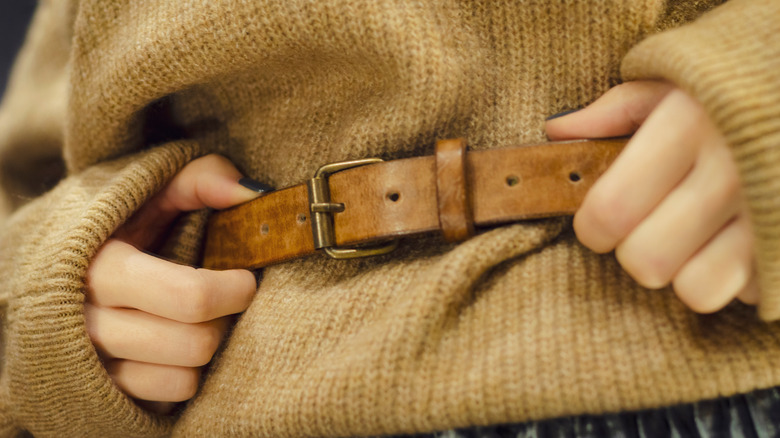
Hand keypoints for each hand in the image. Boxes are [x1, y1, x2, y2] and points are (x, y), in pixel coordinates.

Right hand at [85, 155, 261, 412]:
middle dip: (223, 320)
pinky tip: (178, 346)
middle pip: (195, 343)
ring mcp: (93, 365)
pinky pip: (170, 395)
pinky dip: (185, 375)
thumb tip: (251, 193)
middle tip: (224, 301)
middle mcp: (88, 323)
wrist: (62, 274)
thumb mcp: (150, 194)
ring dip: (205, 349)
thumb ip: (199, 180)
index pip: (190, 297)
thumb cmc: (122, 228)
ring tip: (199, 321)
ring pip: (185, 376)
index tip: (244, 278)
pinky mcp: (105, 393)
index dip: (233, 290)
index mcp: (100, 267)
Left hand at [546, 81, 757, 312]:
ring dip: (687, 272)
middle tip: (653, 226)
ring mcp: (774, 215)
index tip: (603, 218)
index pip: (608, 212)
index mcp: (688, 126)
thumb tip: (558, 133)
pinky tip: (743, 242)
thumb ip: (617, 108)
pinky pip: (748, 292)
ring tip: (698, 238)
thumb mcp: (680, 77)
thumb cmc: (741, 80)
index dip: (594, 227)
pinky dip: (737, 277)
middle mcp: (731, 175)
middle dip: (637, 251)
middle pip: (645, 262)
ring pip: (696, 290)